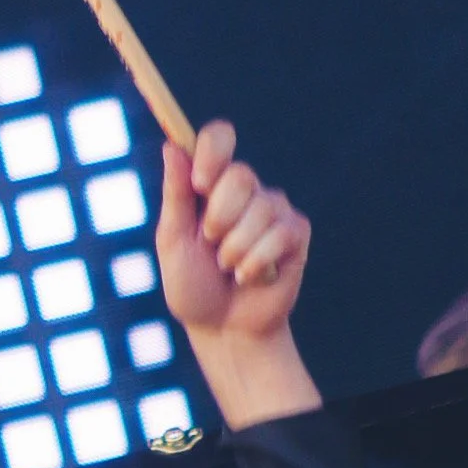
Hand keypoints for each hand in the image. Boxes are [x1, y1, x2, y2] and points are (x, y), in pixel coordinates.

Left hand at [154, 120, 320, 428]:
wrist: (221, 329)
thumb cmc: (192, 286)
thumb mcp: (173, 241)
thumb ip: (175, 195)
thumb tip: (171, 145)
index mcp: (211, 185)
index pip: (219, 138)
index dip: (213, 151)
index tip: (200, 184)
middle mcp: (245, 191)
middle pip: (241, 176)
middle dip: (219, 219)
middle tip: (211, 245)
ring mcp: (274, 210)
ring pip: (260, 210)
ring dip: (236, 250)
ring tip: (230, 269)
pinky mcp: (296, 233)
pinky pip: (280, 234)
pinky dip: (256, 264)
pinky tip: (250, 278)